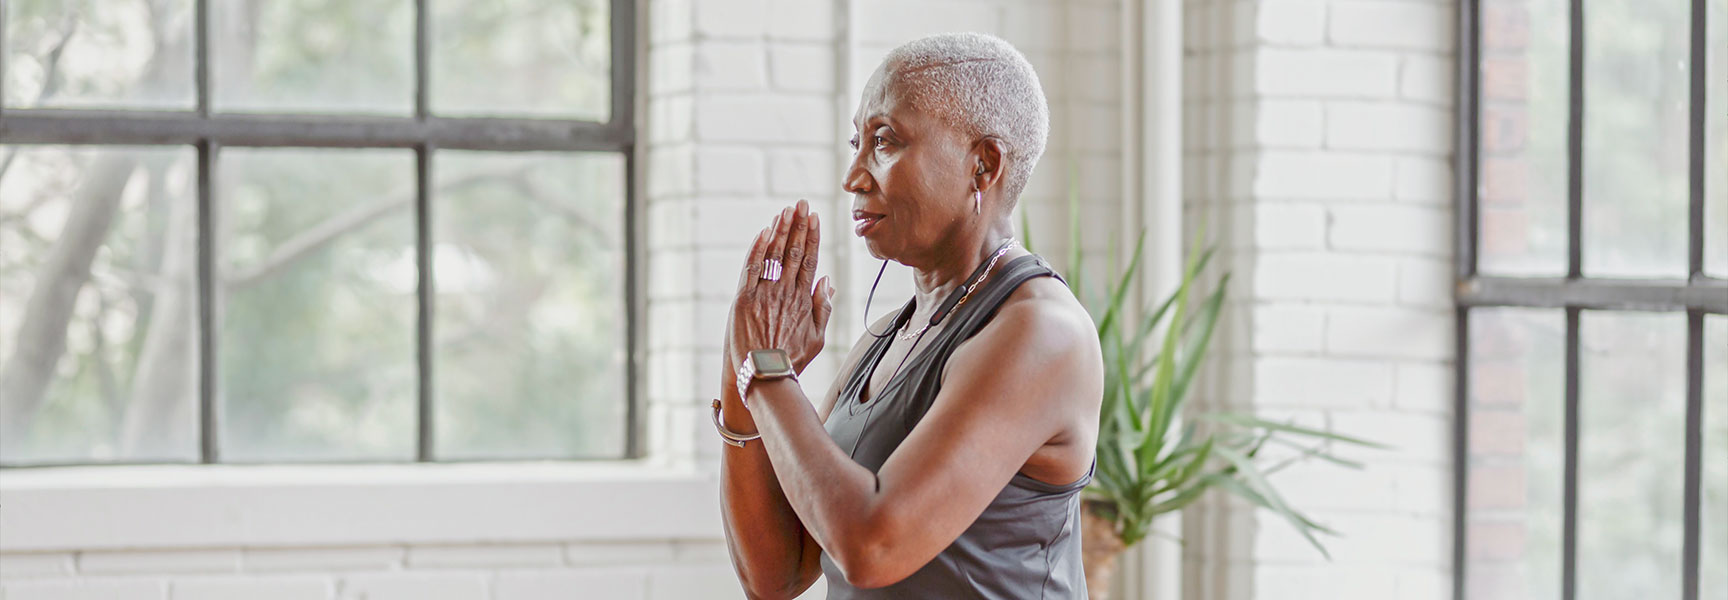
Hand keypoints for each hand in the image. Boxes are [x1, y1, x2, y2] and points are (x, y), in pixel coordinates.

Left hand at [725, 199, 833, 376]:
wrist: (765, 374)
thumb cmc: (791, 359)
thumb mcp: (818, 337)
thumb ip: (823, 307)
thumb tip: (828, 281)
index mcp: (804, 299)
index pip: (810, 260)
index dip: (812, 237)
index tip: (815, 218)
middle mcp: (785, 292)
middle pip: (794, 252)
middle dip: (798, 225)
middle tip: (801, 204)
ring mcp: (764, 294)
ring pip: (774, 255)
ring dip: (780, 231)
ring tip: (785, 211)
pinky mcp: (744, 299)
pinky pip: (751, 268)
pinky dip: (757, 249)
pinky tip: (763, 232)